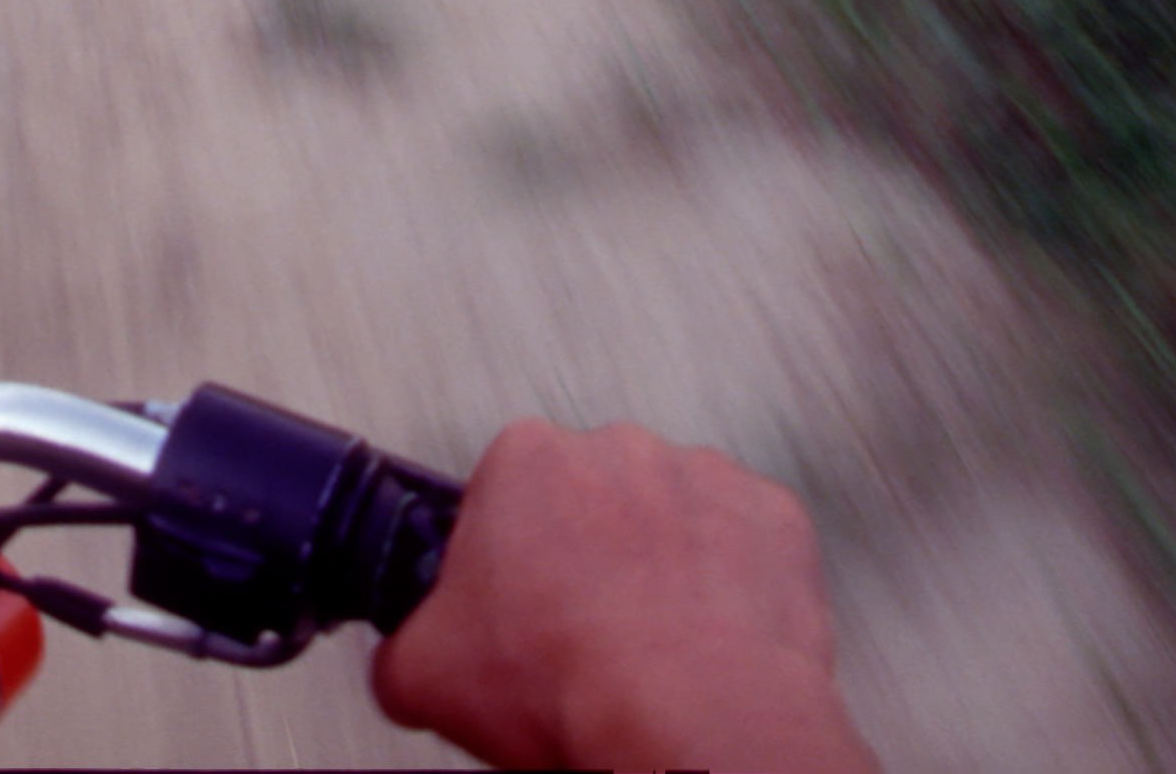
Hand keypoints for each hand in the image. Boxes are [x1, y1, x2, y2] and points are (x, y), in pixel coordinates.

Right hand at [370, 419, 879, 773]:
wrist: (689, 724)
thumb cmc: (571, 685)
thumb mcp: (422, 676)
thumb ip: (402, 645)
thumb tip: (407, 658)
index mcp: (525, 462)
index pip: (501, 493)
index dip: (502, 560)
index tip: (509, 609)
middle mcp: (616, 451)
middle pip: (587, 497)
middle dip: (582, 555)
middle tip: (576, 636)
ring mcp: (703, 478)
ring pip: (668, 517)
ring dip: (658, 566)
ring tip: (649, 648)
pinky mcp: (773, 518)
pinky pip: (742, 544)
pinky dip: (728, 586)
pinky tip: (705, 641)